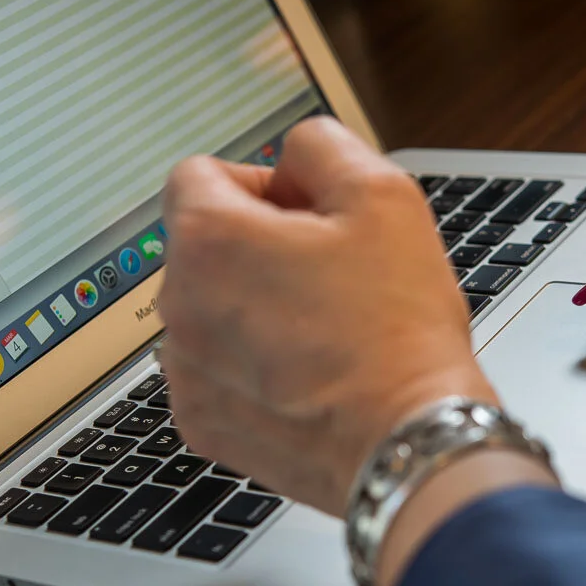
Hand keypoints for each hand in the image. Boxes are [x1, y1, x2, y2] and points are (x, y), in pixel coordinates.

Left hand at [157, 117, 497, 517]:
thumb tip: (291, 156)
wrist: (407, 439)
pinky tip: (309, 372)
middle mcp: (177, 305)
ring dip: (254, 305)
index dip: (263, 185)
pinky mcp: (201, 422)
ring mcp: (185, 371)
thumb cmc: (398, 328)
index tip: (305, 216)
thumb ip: (320, 146)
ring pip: (212, 308)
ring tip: (325, 329)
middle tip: (332, 274)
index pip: (200, 175)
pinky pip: (217, 368)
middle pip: (206, 244)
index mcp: (209, 239)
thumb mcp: (383, 194)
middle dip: (260, 246)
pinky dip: (252, 364)